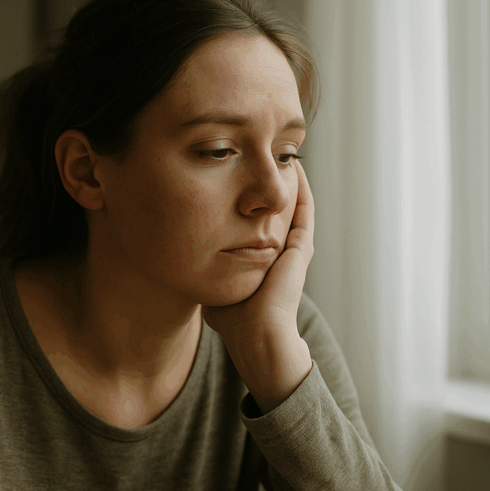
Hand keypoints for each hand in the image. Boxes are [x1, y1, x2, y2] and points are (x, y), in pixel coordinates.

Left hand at [202, 159, 314, 343]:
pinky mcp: (300, 249)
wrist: (256, 336)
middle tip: (259, 158)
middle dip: (268, 185)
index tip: (236, 178)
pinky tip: (294, 167)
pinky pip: (305, 211)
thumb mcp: (214, 288)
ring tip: (281, 154)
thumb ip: (205, 271)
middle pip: (276, 210)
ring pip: (293, 206)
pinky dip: (302, 189)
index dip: (248, 201)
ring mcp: (292, 250)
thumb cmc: (233, 322)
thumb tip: (184, 259)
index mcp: (262, 260)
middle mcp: (280, 253)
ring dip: (288, 180)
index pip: (256, 223)